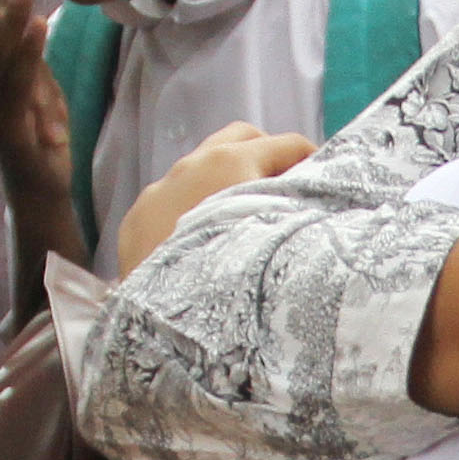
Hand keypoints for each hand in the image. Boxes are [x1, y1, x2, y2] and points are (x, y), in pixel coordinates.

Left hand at [113, 123, 312, 277]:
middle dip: (267, 155)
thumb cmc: (234, 278)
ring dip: (226, 182)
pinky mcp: (135, 218)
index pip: (288, 144)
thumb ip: (297, 208)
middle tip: (287, 190)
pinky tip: (202, 242)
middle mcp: (191, 166)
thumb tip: (314, 202)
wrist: (166, 321)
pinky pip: (170, 199)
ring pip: (201, 167)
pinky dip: (192, 207)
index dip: (314, 162)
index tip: (324, 186)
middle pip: (240, 138)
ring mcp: (157, 190)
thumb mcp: (281, 236)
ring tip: (243, 219)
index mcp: (231, 163)